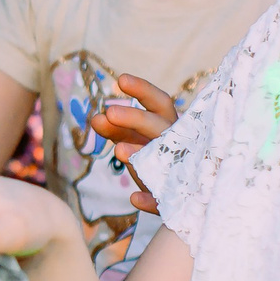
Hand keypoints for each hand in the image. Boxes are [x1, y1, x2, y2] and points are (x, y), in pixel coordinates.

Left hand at [88, 74, 175, 213]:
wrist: (183, 196)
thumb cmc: (156, 157)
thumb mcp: (136, 140)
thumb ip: (116, 129)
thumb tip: (96, 117)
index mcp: (170, 126)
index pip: (160, 102)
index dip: (143, 90)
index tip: (121, 79)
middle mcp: (179, 145)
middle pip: (159, 126)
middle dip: (135, 118)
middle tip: (108, 113)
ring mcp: (181, 172)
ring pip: (165, 160)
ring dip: (142, 154)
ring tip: (118, 151)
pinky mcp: (175, 200)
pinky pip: (165, 201)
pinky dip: (152, 200)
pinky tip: (135, 199)